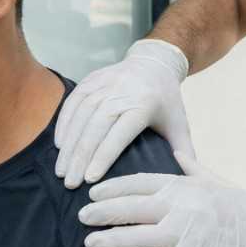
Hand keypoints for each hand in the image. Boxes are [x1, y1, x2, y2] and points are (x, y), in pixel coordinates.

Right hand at [54, 39, 193, 188]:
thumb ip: (183, 152)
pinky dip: (64, 122)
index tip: (90, 179)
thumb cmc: (166, 101)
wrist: (156, 63)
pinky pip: (74, 101)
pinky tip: (59, 144)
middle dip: (80, 156)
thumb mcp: (179, 124)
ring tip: (61, 169)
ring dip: (69, 144)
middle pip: (96, 126)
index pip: (120, 133)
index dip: (103, 156)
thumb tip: (186, 183)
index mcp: (145, 104)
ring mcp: (106, 83)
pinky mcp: (92, 78)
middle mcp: (123, 91)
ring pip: (82, 114)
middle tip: (69, 182)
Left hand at [79, 153, 245, 246]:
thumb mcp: (218, 182)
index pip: (140, 183)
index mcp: (187, 186)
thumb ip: (192, 169)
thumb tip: (175, 154)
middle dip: (101, 212)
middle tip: (80, 216)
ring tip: (88, 242)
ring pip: (134, 238)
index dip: (112, 189)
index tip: (93, 193)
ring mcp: (185, 236)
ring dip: (107, 239)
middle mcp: (182, 208)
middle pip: (130, 208)